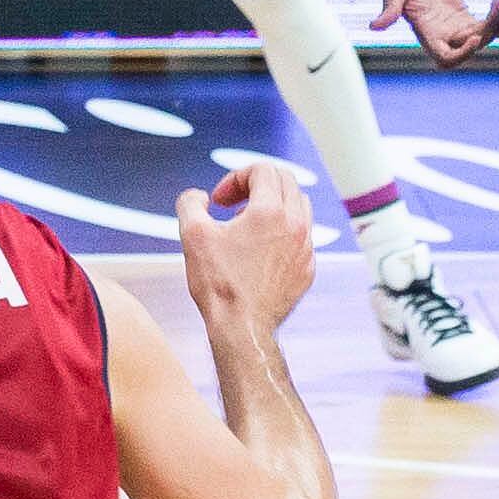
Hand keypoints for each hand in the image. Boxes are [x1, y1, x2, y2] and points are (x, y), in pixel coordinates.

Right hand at [177, 164, 313, 337]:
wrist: (242, 328)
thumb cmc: (220, 286)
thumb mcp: (192, 235)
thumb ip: (190, 203)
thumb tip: (197, 197)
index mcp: (270, 211)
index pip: (262, 170)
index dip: (235, 177)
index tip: (220, 199)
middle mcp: (295, 225)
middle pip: (285, 181)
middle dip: (255, 185)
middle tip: (233, 203)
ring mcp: (306, 248)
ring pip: (299, 206)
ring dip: (272, 205)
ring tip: (246, 225)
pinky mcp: (307, 268)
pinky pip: (301, 236)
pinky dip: (282, 232)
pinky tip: (260, 250)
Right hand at [374, 0, 498, 67]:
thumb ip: (388, 10)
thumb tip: (373, 27)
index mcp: (425, 32)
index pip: (446, 57)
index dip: (463, 53)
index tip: (475, 35)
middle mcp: (442, 35)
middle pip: (471, 47)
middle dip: (489, 34)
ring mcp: (454, 26)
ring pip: (482, 37)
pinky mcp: (463, 15)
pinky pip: (486, 26)